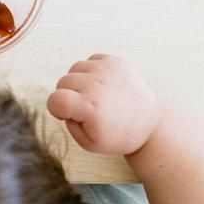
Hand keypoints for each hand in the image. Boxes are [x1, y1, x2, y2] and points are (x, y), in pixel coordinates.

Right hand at [47, 54, 162, 154]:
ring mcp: (108, 70)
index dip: (55, 108)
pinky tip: (102, 85)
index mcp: (90, 108)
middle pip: (62, 82)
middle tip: (84, 107)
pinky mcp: (116, 61)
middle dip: (67, 95)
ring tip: (94, 95)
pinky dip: (91, 72)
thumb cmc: (117, 135)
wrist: (149, 122)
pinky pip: (89, 61)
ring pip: (74, 69)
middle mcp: (98, 85)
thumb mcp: (88, 143)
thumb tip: (62, 103)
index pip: (55, 99)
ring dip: (78, 82)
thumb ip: (68, 123)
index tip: (66, 114)